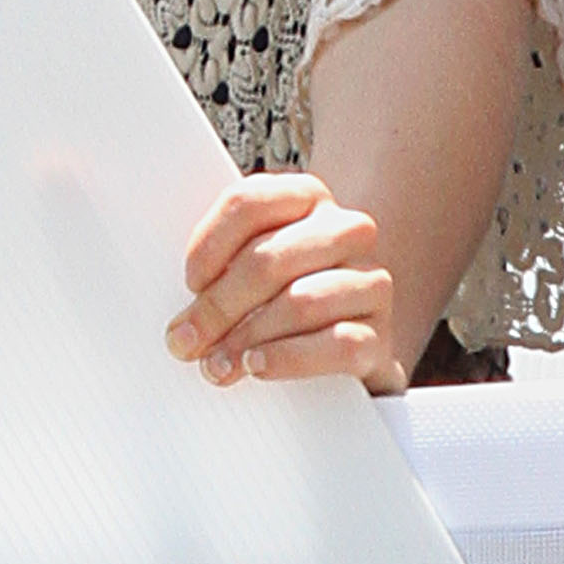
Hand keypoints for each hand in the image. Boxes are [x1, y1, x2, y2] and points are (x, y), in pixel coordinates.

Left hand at [167, 173, 402, 392]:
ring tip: (216, 364)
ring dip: (247, 338)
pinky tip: (257, 367)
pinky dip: (288, 359)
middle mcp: (346, 230)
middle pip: (269, 259)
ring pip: (301, 302)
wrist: (344, 344)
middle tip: (186, 341)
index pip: (248, 203)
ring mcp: (370, 281)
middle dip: (219, 306)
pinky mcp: (381, 333)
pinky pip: (337, 344)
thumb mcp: (249, 270)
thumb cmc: (280, 297)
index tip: (190, 284)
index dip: (209, 245)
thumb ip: (217, 275)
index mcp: (306, 196)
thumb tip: (182, 328)